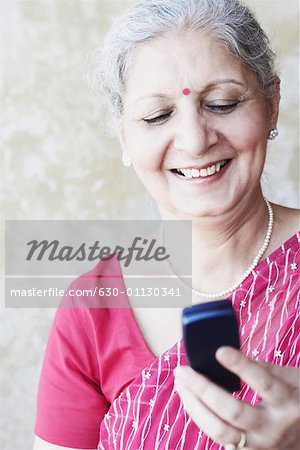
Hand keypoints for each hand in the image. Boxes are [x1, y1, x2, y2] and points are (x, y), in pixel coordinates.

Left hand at [173, 347, 299, 448]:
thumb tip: (234, 354)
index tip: (220, 351)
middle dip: (203, 389)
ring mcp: (259, 446)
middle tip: (183, 370)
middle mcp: (273, 428)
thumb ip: (267, 368)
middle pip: (233, 411)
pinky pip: (218, 438)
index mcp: (288, 402)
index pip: (263, 382)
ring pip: (219, 432)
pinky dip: (201, 418)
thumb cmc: (298, 399)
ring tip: (181, 383)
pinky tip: (190, 400)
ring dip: (194, 406)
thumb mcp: (294, 379)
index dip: (241, 366)